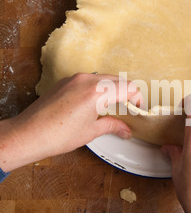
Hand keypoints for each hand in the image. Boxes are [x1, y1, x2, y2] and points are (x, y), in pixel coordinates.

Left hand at [0, 73, 139, 171]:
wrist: (29, 134)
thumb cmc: (57, 135)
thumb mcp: (91, 131)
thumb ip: (112, 125)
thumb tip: (126, 129)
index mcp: (97, 92)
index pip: (128, 87)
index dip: (137, 98)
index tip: (138, 108)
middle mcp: (86, 80)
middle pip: (117, 79)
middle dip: (127, 92)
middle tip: (129, 108)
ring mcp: (74, 79)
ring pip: (103, 77)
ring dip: (112, 88)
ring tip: (113, 106)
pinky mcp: (65, 81)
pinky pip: (89, 79)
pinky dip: (98, 87)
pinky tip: (96, 103)